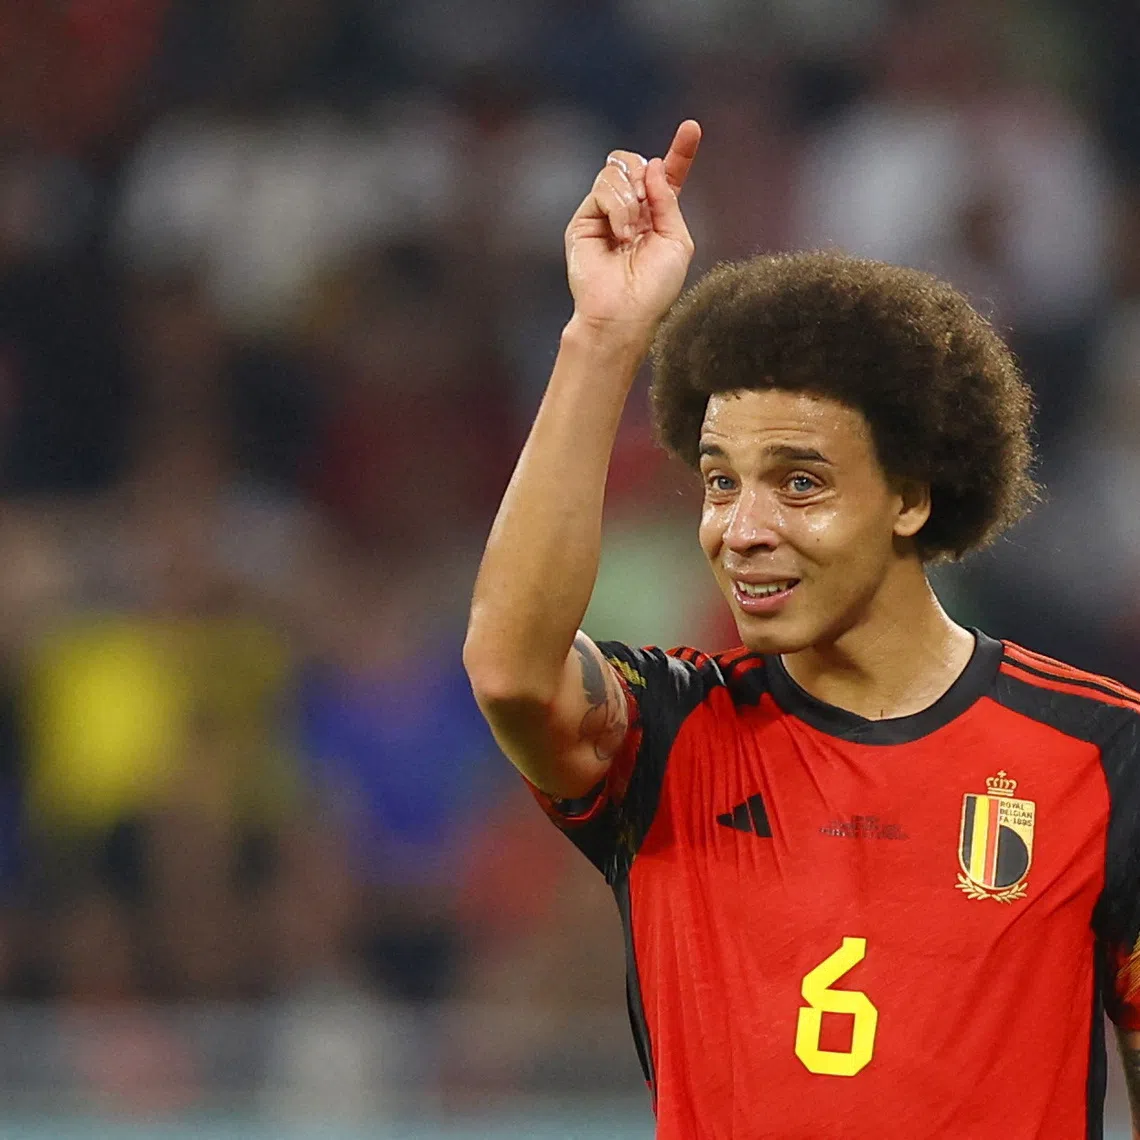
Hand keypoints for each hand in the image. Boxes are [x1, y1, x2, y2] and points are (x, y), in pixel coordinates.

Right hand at [564, 120, 700, 334]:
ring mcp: (606, 213)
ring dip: (630, 198)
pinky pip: (603, 187)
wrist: (623, 312)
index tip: (691, 128)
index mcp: (657, 216)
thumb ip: (669, 200)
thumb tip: (653, 165)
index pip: (668, 176)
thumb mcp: (677, 241)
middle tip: (647, 201)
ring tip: (630, 232)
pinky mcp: (585, 219)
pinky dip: (617, 206)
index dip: (680, 152)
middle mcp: (632, 211)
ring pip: (617, 170)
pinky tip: (619, 233)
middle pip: (637, 163)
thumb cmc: (653, 288)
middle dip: (645, 173)